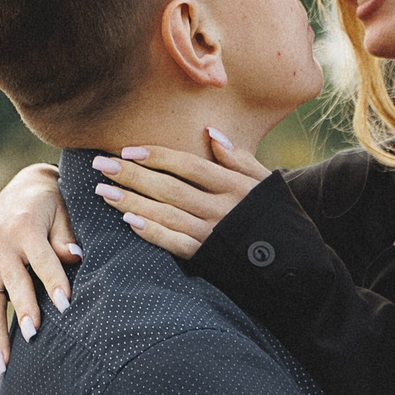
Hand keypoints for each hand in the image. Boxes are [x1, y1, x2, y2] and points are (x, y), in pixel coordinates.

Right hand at [0, 163, 75, 373]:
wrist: (18, 190)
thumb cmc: (50, 203)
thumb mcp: (62, 209)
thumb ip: (65, 235)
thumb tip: (74, 257)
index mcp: (24, 226)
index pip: (42, 259)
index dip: (54, 281)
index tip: (66, 305)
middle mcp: (0, 244)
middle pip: (14, 282)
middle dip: (24, 308)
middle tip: (33, 333)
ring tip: (4, 365)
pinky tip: (1, 358)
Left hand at [87, 126, 268, 261]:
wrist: (293, 263)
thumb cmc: (275, 215)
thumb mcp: (264, 182)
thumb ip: (238, 158)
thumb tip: (210, 132)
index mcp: (233, 185)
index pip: (188, 165)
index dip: (157, 156)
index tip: (127, 150)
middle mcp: (221, 208)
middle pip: (169, 188)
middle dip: (132, 175)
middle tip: (101, 166)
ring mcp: (213, 234)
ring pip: (166, 214)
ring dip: (132, 202)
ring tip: (104, 192)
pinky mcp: (209, 257)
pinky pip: (175, 244)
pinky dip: (152, 232)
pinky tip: (129, 222)